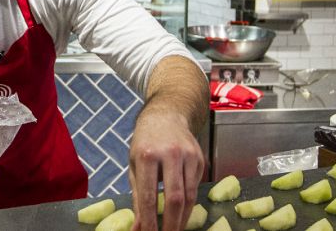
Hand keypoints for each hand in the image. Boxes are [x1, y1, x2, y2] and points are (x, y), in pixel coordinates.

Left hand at [129, 110, 204, 230]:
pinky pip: (195, 187)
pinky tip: (182, 213)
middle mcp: (170, 154)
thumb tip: (138, 228)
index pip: (149, 196)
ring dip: (182, 218)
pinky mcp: (200, 159)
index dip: (150, 221)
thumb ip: (137, 198)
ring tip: (175, 229)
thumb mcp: (135, 167)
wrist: (166, 117)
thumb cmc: (145, 143)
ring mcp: (188, 156)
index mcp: (147, 155)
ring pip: (190, 196)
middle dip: (172, 224)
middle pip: (175, 198)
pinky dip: (189, 204)